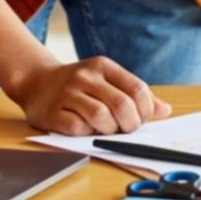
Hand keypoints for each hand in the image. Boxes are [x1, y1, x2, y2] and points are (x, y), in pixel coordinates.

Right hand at [6, 56, 173, 135]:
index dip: (145, 110)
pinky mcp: (52, 112)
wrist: (35, 81)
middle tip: (126, 130)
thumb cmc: (79, 85)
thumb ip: (134, 95)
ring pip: (101, 117)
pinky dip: (87, 133)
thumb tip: (164, 110)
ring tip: (106, 130)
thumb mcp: (107, 81)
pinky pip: (77, 128)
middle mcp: (85, 76)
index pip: (137, 88)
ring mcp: (67, 93)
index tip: (141, 119)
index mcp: (103, 66)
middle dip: (130, 124)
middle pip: (121, 104)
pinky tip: (85, 129)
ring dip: (109, 130)